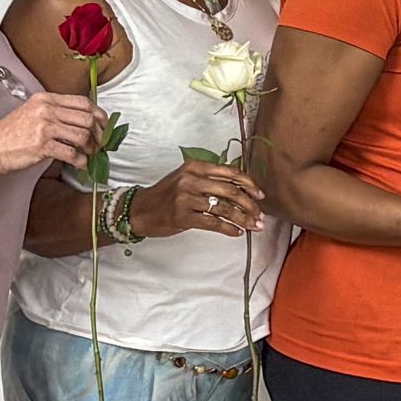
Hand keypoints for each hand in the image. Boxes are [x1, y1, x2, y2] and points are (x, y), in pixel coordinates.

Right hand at [0, 91, 103, 175]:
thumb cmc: (10, 135)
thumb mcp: (33, 114)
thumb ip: (56, 114)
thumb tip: (85, 124)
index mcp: (46, 99)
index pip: (83, 102)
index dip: (99, 115)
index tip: (104, 127)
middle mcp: (46, 109)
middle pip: (87, 118)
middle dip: (99, 135)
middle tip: (100, 145)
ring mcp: (44, 126)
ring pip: (83, 135)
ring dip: (92, 149)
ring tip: (90, 155)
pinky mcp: (42, 145)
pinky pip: (72, 153)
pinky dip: (82, 161)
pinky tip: (81, 165)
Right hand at [130, 161, 264, 238]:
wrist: (139, 210)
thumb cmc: (166, 195)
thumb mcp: (186, 178)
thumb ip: (210, 179)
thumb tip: (242, 189)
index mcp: (195, 167)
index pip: (230, 173)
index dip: (249, 184)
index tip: (260, 195)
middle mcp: (191, 180)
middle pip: (231, 192)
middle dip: (250, 205)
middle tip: (260, 216)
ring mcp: (186, 198)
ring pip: (224, 209)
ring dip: (243, 219)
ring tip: (254, 226)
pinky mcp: (183, 216)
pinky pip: (213, 223)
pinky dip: (229, 229)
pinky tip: (237, 233)